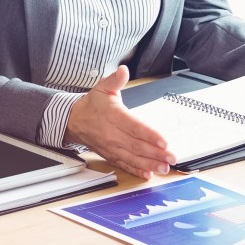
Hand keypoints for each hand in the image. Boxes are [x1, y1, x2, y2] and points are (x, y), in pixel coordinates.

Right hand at [65, 65, 173, 179]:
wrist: (74, 121)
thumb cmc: (91, 105)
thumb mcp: (102, 88)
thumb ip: (115, 80)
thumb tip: (123, 70)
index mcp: (113, 116)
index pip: (134, 127)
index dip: (149, 135)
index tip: (163, 141)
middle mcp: (112, 134)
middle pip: (136, 146)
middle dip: (155, 153)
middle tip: (171, 157)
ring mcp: (111, 147)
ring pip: (132, 158)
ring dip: (149, 164)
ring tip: (164, 168)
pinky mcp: (110, 155)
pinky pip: (124, 165)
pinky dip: (136, 171)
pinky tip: (147, 174)